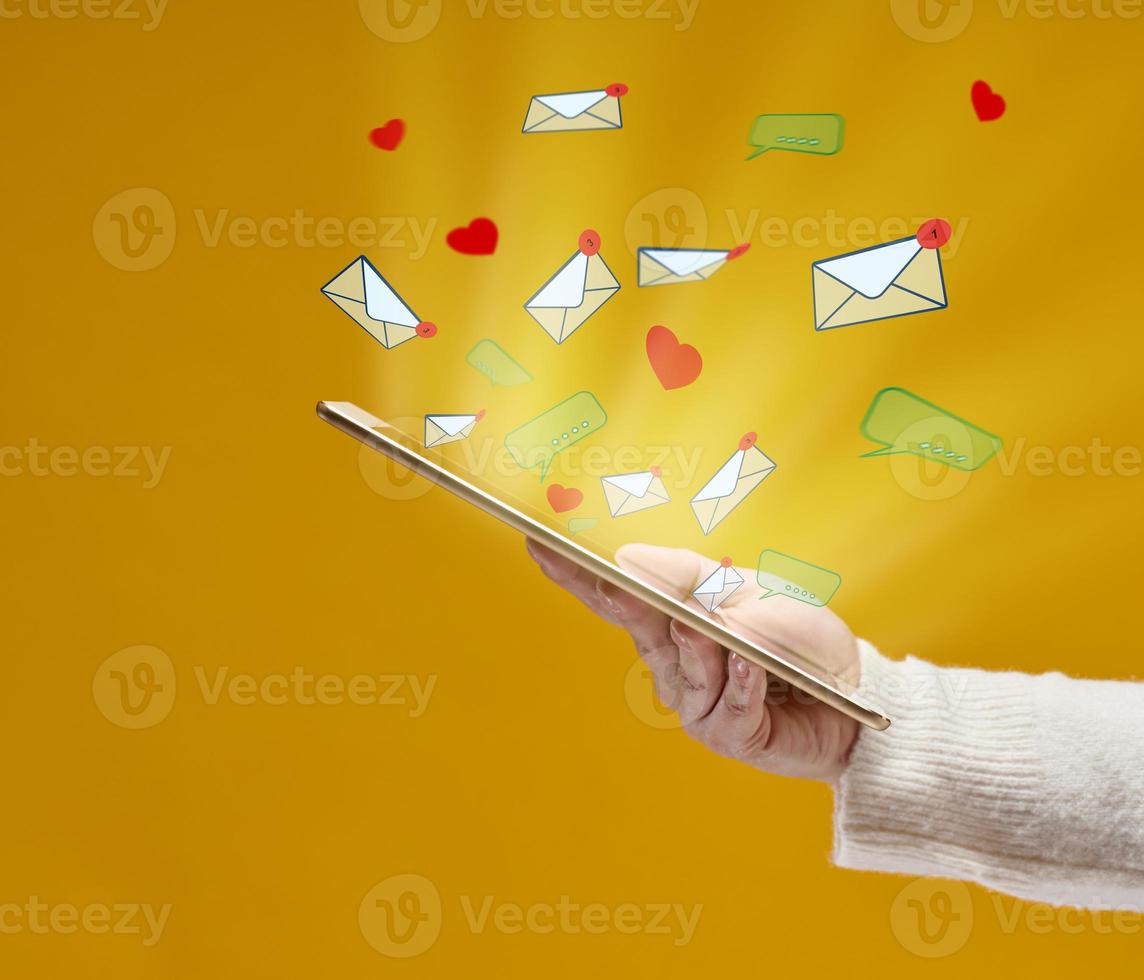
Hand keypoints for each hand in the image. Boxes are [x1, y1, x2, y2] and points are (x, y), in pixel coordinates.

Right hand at [526, 540, 860, 781]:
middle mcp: (675, 667)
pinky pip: (733, 705)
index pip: (619, 596)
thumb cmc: (800, 641)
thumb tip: (633, 564)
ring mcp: (699, 706)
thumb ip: (701, 583)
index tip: (541, 544)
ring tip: (709, 626)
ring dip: (702, 643)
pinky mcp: (732, 736)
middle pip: (644, 627)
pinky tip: (755, 666)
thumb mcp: (757, 594)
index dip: (579, 574)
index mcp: (673, 626)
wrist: (857, 698)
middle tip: (614, 581)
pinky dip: (745, 682)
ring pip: (690, 666)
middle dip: (628, 602)